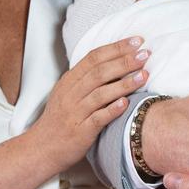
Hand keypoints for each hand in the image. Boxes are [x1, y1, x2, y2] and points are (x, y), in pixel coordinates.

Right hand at [32, 37, 148, 171]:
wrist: (42, 148)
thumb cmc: (60, 118)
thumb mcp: (68, 92)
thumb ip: (87, 77)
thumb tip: (117, 61)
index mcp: (69, 80)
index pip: (94, 57)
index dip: (116, 47)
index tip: (137, 41)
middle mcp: (71, 93)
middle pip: (99, 72)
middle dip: (124, 61)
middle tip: (146, 54)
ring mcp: (75, 112)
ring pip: (101, 94)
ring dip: (124, 84)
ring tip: (144, 75)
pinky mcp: (80, 131)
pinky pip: (98, 118)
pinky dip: (112, 109)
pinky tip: (126, 103)